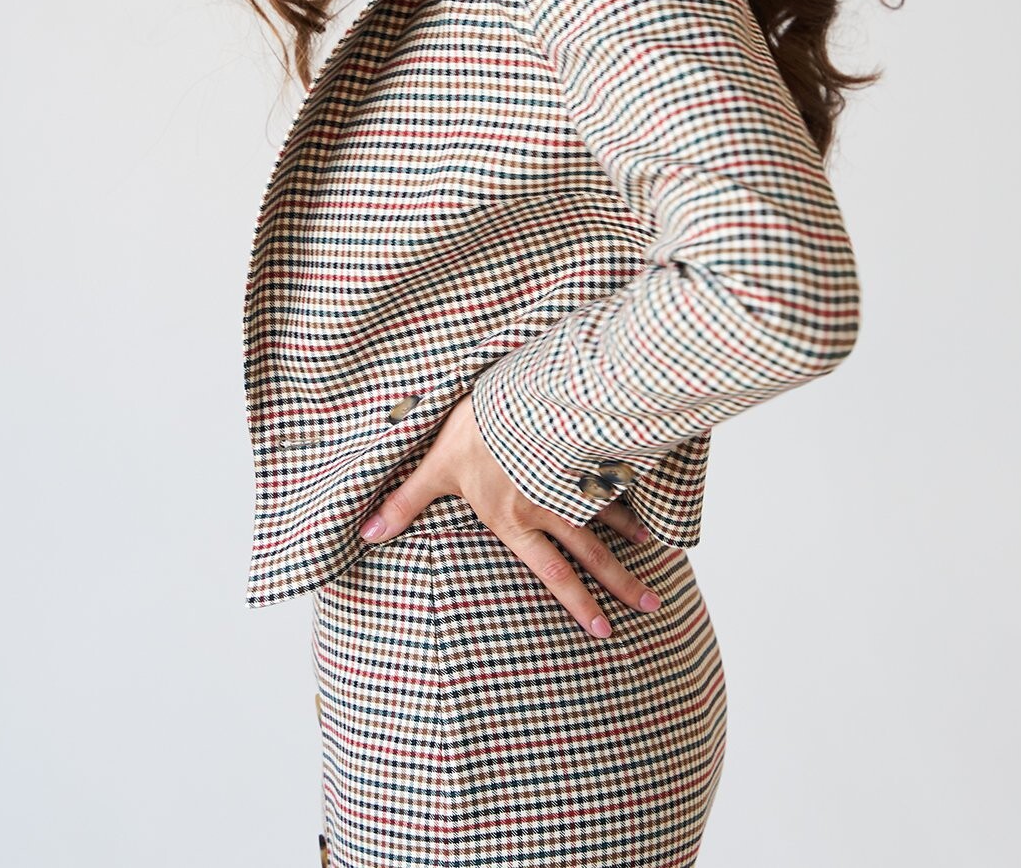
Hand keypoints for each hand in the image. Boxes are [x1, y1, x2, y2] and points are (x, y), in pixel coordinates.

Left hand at [356, 390, 662, 638]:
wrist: (520, 389)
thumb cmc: (475, 428)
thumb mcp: (433, 466)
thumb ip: (404, 501)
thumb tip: (365, 533)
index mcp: (514, 518)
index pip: (551, 573)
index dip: (577, 605)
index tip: (603, 631)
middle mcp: (549, 506)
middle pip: (591, 555)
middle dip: (622, 583)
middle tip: (651, 608)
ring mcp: (573, 477)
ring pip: (608, 513)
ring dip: (630, 533)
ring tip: (656, 551)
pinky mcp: (588, 446)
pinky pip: (614, 473)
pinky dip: (634, 485)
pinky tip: (650, 491)